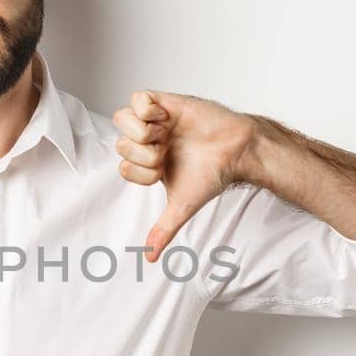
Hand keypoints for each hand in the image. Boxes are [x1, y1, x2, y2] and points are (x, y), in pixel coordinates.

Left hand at [113, 89, 257, 260]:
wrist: (237, 150)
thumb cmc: (212, 174)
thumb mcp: (182, 205)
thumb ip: (164, 230)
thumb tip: (150, 258)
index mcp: (148, 162)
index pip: (122, 165)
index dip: (140, 171)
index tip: (163, 171)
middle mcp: (147, 140)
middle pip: (118, 143)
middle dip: (143, 154)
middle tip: (167, 152)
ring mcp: (154, 120)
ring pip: (121, 118)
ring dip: (141, 132)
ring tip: (165, 135)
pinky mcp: (164, 101)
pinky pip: (136, 97)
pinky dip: (147, 110)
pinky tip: (166, 119)